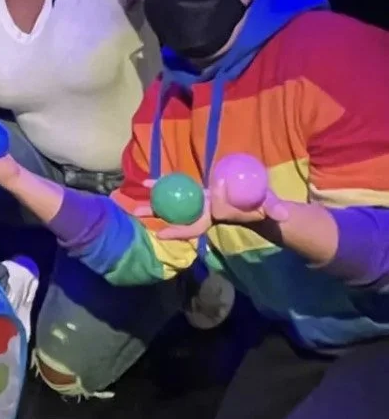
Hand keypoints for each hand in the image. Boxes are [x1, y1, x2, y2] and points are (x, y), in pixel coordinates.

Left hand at [149, 179, 290, 240]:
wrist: (258, 202)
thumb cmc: (264, 206)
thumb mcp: (270, 206)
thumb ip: (275, 210)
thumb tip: (284, 214)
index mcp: (216, 215)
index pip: (197, 225)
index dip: (181, 230)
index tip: (163, 234)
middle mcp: (204, 211)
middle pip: (179, 216)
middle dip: (159, 217)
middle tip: (137, 217)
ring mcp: (200, 202)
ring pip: (175, 204)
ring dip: (155, 203)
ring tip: (134, 205)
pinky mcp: (198, 192)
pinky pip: (179, 190)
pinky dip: (165, 186)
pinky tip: (148, 183)